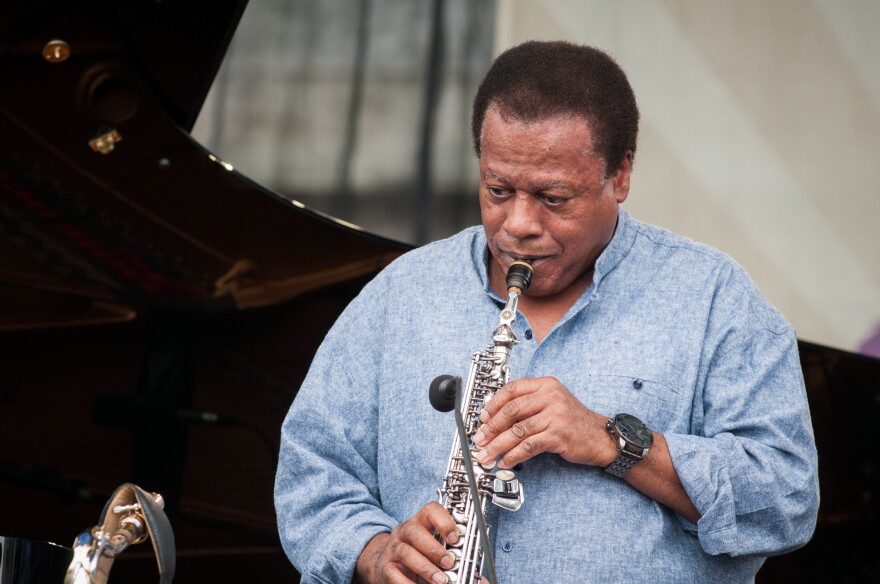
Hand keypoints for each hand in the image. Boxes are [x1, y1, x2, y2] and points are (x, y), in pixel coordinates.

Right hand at [355, 502, 459, 583]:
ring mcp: (393, 549)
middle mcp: (404, 532)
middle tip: (449, 563)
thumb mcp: (435, 551)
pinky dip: (408, 583)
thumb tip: (481, 580)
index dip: (444, 521)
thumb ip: (455, 561)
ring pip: (405, 552)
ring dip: (425, 567)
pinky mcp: (385, 567)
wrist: (387, 564)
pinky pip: (394, 574)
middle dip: (434, 548)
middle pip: (413, 530)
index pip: (430, 510)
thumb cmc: (418, 555)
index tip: (455, 538)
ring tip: (441, 580)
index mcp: (421, 522)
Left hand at [472, 376, 615, 468]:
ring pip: (518, 431)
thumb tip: (496, 419)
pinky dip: (513, 455)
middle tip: (479, 439)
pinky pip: (529, 446)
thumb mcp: (552, 403)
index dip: (493, 404)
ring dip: (498, 445)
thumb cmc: (574, 421)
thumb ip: (529, 405)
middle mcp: (550, 397)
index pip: (512, 390)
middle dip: (491, 427)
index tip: (482, 418)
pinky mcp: (558, 435)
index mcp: (546, 385)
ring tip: (487, 454)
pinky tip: (505, 461)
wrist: (601, 437)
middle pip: (511, 410)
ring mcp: (555, 416)